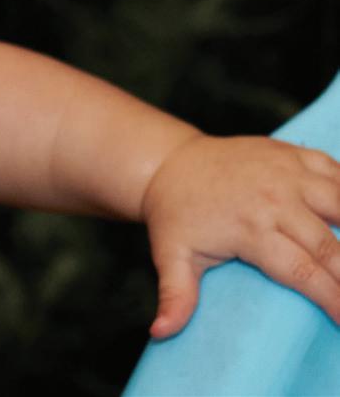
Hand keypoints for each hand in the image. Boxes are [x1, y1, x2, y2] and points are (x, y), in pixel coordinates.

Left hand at [140, 133, 339, 337]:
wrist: (168, 163)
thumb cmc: (176, 214)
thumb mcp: (172, 255)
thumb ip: (176, 295)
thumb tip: (161, 331)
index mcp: (249, 228)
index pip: (303, 271)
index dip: (333, 299)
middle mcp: (272, 197)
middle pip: (328, 245)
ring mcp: (283, 171)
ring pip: (339, 202)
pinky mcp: (287, 153)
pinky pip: (332, 167)